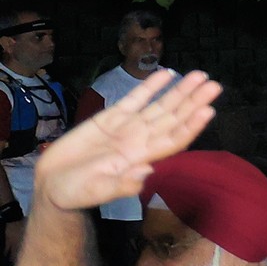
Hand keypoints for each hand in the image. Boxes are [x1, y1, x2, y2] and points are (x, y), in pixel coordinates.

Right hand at [34, 70, 219, 211]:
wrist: (52, 182)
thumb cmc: (75, 191)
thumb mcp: (97, 191)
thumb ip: (122, 184)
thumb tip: (147, 171)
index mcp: (142, 158)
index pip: (174, 140)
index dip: (191, 125)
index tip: (208, 110)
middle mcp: (141, 140)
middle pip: (173, 118)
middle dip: (193, 102)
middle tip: (214, 85)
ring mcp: (127, 127)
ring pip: (159, 106)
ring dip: (179, 91)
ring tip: (199, 75)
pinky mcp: (110, 117)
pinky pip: (135, 99)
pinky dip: (150, 86)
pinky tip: (166, 74)